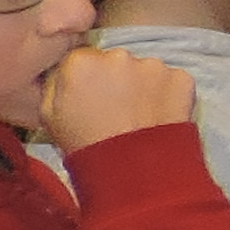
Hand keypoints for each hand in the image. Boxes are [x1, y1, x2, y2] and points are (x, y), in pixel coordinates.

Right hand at [43, 43, 195, 151]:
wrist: (134, 173)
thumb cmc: (86, 147)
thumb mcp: (48, 116)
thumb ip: (54, 85)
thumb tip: (64, 72)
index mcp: (81, 63)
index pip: (84, 60)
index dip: (89, 80)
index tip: (92, 98)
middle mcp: (117, 56)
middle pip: (116, 62)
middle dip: (117, 81)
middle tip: (118, 111)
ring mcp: (153, 66)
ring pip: (146, 71)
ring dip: (144, 88)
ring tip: (139, 119)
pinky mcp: (181, 78)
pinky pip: (172, 83)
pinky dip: (168, 96)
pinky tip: (159, 119)